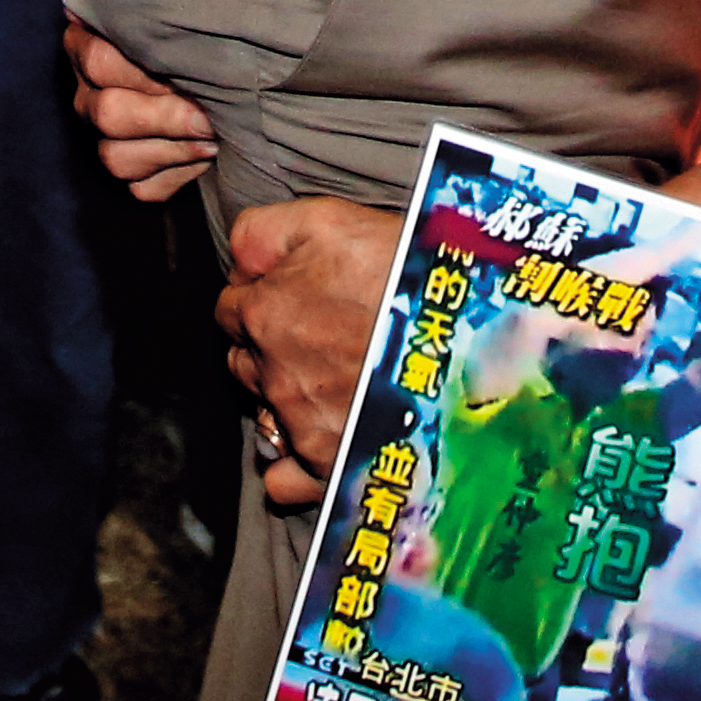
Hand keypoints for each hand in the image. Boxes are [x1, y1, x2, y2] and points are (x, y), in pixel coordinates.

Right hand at [67, 21, 219, 202]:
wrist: (233, 74)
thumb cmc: (209, 32)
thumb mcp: (195, 11)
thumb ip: (183, 11)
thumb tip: (188, 16)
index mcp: (92, 42)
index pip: (99, 60)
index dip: (144, 73)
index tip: (190, 71)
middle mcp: (90, 91)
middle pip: (106, 113)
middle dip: (163, 118)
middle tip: (207, 116)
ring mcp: (103, 135)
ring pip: (116, 157)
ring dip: (173, 151)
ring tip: (213, 137)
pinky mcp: (129, 169)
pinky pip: (142, 187)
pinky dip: (179, 174)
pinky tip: (207, 155)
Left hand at [223, 193, 397, 504]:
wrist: (468, 328)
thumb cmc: (405, 270)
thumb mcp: (328, 221)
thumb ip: (262, 234)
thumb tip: (236, 260)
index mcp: (265, 313)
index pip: (232, 306)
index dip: (262, 295)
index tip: (293, 292)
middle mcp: (274, 374)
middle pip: (245, 361)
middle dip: (271, 346)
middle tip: (320, 331)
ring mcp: (302, 423)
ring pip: (266, 412)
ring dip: (288, 396)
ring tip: (333, 377)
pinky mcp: (330, 463)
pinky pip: (284, 479)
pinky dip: (291, 466)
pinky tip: (315, 439)